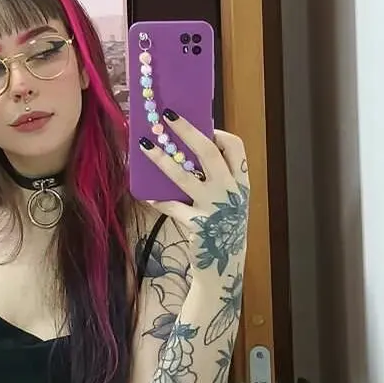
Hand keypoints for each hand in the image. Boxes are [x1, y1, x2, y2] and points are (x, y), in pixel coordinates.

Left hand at [138, 113, 249, 277]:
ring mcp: (214, 209)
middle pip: (209, 153)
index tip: (201, 125)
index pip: (235, 148)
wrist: (224, 267)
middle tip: (167, 115)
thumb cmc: (222, 226)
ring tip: (144, 146)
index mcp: (240, 182)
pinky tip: (147, 194)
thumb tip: (184, 150)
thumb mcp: (227, 200)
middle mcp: (230, 192)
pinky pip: (172, 206)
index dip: (217, 133)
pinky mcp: (198, 225)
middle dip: (187, 131)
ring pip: (184, 177)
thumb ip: (215, 178)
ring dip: (162, 159)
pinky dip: (159, 199)